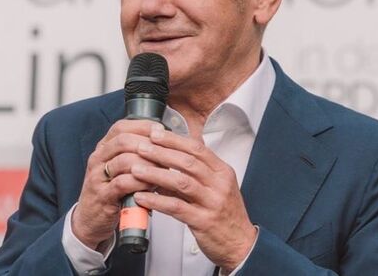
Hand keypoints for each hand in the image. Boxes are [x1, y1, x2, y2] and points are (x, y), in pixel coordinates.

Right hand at [71, 119, 158, 249]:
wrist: (90, 219)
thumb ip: (136, 155)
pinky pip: (122, 183)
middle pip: (123, 140)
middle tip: (166, 152)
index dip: (142, 126)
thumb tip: (165, 145)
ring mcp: (97, 177)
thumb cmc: (111, 192)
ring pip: (124, 160)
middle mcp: (98, 159)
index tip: (161, 130)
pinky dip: (140, 182)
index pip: (121, 127)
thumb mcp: (120, 169)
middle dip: (148, 144)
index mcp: (103, 148)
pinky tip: (151, 185)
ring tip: (163, 170)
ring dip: (148, 164)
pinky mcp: (102, 196)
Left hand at [131, 125, 256, 272]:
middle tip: (141, 147)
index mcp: (222, 172)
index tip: (155, 133)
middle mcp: (219, 184)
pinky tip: (142, 197)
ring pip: (181, 182)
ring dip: (156, 174)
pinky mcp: (203, 221)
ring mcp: (212, 203)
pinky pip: (176, 207)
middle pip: (188, 162)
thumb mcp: (217, 186)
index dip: (174, 140)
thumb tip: (169, 156)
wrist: (241, 244)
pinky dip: (156, 201)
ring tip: (136, 170)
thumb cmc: (225, 214)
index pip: (197, 149)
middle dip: (161, 152)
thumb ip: (197, 171)